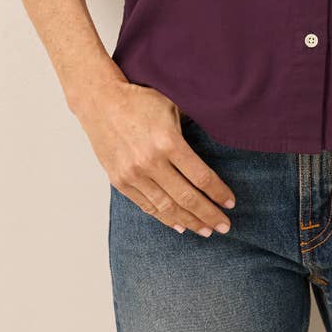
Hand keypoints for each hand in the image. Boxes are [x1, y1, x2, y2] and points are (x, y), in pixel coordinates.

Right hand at [73, 81, 235, 235]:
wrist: (100, 102)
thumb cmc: (141, 101)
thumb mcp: (173, 105)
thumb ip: (194, 126)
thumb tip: (221, 138)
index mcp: (168, 142)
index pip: (201, 177)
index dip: (219, 193)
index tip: (231, 203)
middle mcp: (151, 162)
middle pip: (187, 197)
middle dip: (209, 215)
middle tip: (225, 226)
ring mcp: (133, 174)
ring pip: (167, 207)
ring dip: (189, 221)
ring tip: (206, 230)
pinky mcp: (120, 181)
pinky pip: (147, 206)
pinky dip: (164, 218)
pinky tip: (179, 225)